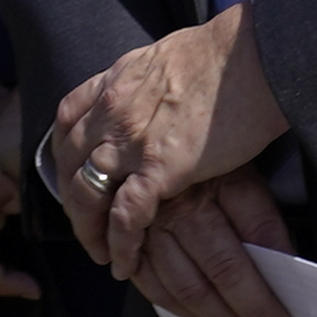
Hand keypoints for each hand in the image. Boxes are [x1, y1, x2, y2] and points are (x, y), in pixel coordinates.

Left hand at [44, 10, 296, 316]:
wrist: (251, 56)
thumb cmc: (224, 54)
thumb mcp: (164, 57)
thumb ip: (145, 82)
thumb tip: (151, 92)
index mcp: (113, 81)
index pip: (68, 121)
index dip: (66, 154)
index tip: (73, 177)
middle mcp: (111, 110)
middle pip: (70, 164)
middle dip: (71, 200)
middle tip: (85, 227)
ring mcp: (130, 140)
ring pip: (87, 194)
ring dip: (88, 230)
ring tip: (101, 254)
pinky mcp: (159, 169)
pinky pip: (125, 217)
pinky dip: (120, 244)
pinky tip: (123, 262)